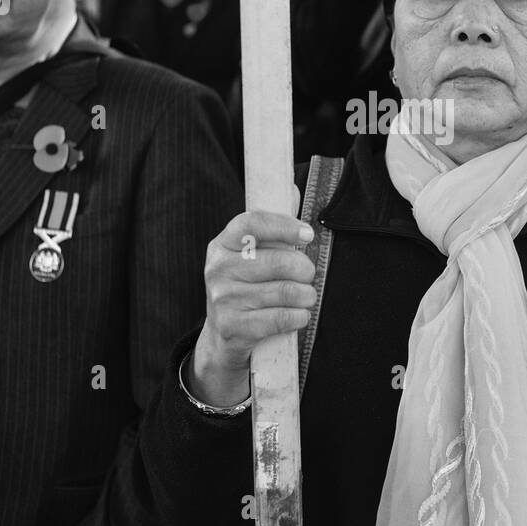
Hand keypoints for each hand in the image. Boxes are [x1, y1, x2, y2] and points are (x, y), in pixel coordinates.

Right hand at [191, 210, 316, 406]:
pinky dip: (299, 316)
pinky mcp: (233, 327)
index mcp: (221, 244)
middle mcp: (217, 269)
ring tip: (307, 296)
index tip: (308, 234)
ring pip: (284, 291)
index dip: (284, 226)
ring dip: (306, 295)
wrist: (223, 336)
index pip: (252, 223)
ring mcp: (222, 299)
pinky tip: (300, 314)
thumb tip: (293, 189)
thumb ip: (272, 227)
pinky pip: (281, 318)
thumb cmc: (246, 286)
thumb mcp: (251, 256)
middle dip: (305, 269)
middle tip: (309, 275)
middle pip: (278, 262)